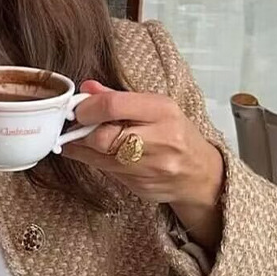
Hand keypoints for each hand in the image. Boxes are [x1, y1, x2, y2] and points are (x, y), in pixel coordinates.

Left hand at [60, 81, 223, 247]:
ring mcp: (151, 166)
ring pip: (100, 158)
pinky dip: (93, 161)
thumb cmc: (175, 134)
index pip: (113, 105)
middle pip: (103, 137)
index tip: (78, 109)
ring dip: (82, 147)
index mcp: (163, 111)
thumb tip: (87, 89)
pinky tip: (91, 153)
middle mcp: (160, 139)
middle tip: (76, 126)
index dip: (86, 108)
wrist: (200, 173)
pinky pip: (107, 172)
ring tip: (79, 138)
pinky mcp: (141, 185)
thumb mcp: (155, 108)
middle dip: (83, 131)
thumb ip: (118, 98)